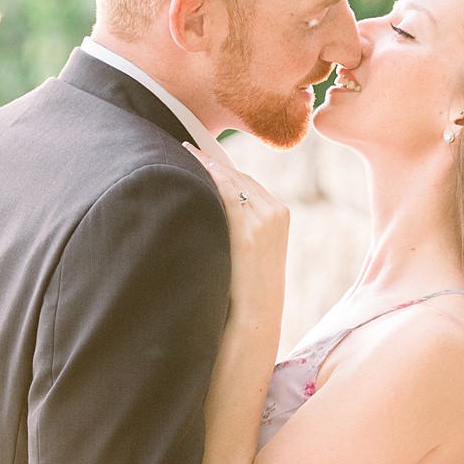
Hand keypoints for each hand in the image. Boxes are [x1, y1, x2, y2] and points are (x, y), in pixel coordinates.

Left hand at [185, 145, 289, 319]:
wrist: (257, 317)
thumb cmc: (249, 287)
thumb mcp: (255, 249)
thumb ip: (244, 224)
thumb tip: (215, 206)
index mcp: (280, 214)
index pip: (247, 181)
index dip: (222, 166)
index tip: (201, 154)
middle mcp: (276, 212)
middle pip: (239, 177)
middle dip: (212, 161)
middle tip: (185, 147)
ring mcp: (266, 221)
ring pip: (231, 181)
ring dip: (206, 165)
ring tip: (183, 154)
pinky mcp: (250, 233)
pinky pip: (226, 195)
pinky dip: (208, 179)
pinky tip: (190, 170)